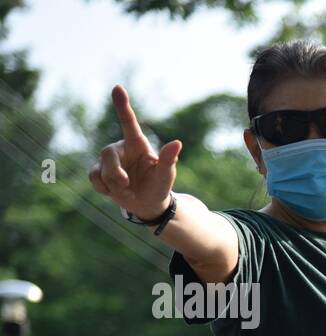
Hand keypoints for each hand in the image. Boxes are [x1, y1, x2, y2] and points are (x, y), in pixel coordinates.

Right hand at [88, 86, 181, 219]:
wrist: (147, 203)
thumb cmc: (159, 185)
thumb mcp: (166, 175)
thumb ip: (169, 159)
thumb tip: (177, 143)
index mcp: (137, 143)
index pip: (128, 122)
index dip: (122, 105)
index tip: (117, 87)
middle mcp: (120, 147)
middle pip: (107, 154)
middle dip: (116, 174)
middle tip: (127, 185)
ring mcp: (108, 160)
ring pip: (100, 169)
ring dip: (114, 186)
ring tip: (127, 191)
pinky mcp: (98, 171)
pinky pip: (93, 178)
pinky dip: (105, 189)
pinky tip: (114, 192)